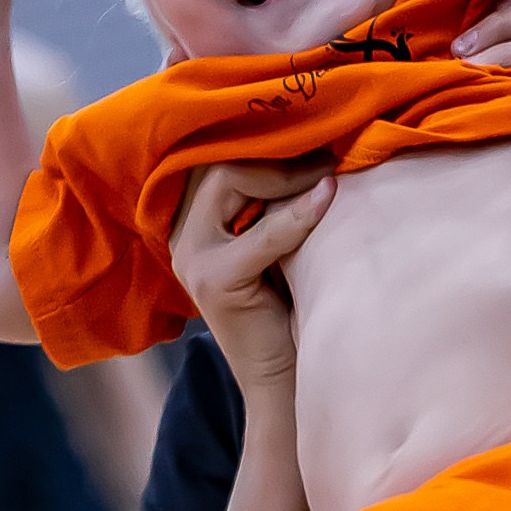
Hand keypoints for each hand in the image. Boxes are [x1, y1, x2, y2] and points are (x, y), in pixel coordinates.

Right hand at [170, 155, 335, 393]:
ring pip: (228, 181)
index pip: (212, 158)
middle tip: (325, 153)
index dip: (258, 140)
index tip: (309, 131)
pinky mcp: (214, 281)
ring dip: (285, 173)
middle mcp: (182, 237)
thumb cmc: (290, 307)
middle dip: (273, 150)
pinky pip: (262, 232)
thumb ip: (274, 202)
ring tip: (328, 172)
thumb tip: (312, 143)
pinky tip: (329, 198)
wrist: (285, 379)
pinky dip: (299, 214)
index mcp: (191, 224)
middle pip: (215, 162)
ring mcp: (192, 258)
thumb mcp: (277, 244)